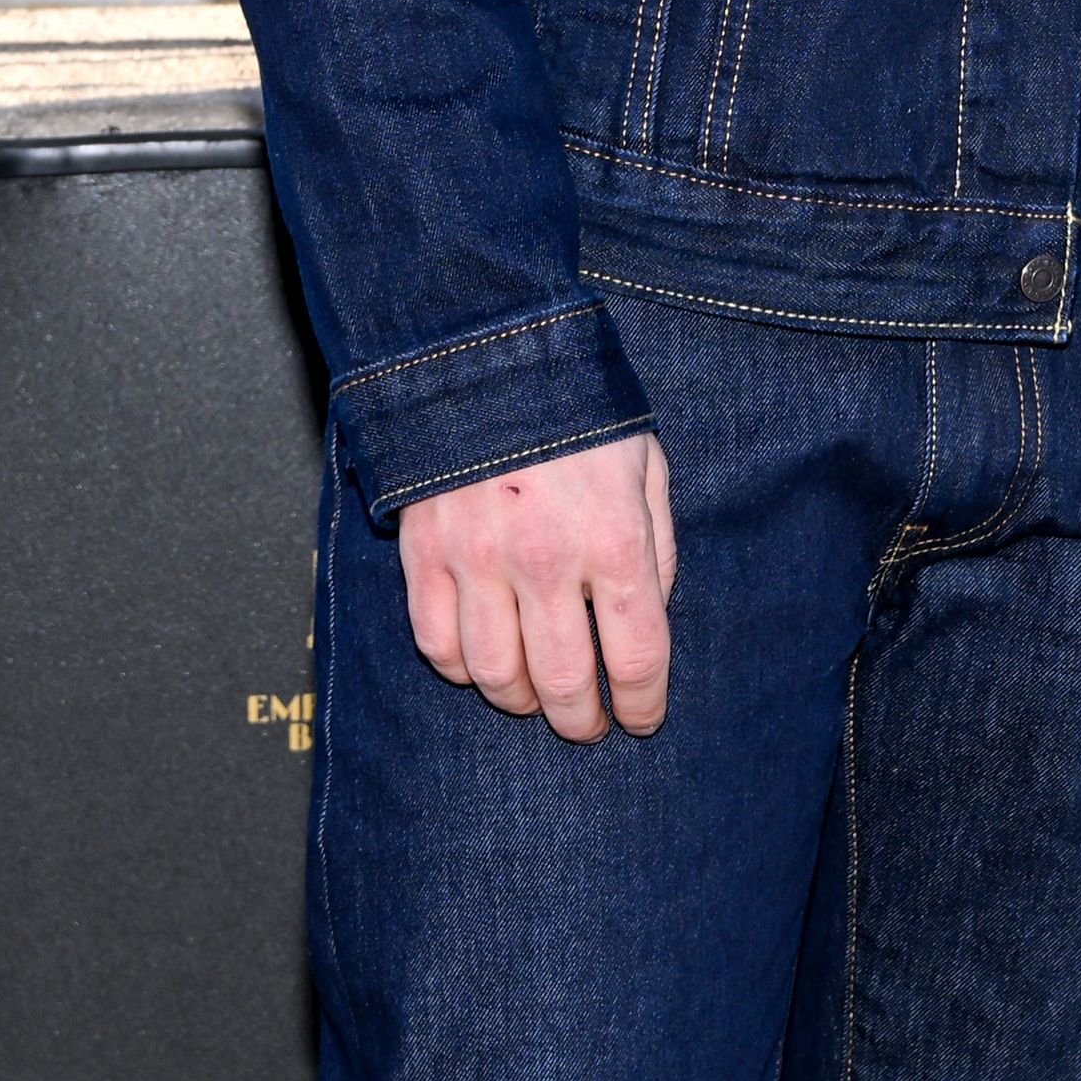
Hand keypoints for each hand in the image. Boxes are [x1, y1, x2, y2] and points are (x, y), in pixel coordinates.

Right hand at [397, 429, 678, 744]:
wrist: (488, 354)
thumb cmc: (580, 411)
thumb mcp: (647, 468)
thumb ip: (655, 548)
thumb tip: (647, 615)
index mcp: (613, 537)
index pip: (636, 655)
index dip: (643, 703)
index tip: (642, 720)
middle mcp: (545, 558)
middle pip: (563, 681)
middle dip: (581, 720)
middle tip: (588, 727)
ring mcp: (477, 559)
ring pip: (495, 674)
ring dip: (521, 702)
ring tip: (537, 700)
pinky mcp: (425, 553)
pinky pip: (437, 643)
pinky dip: (460, 671)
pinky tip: (482, 666)